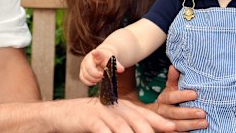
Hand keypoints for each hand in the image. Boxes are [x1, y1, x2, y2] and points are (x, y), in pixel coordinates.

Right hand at [48, 98, 175, 132]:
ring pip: (123, 127)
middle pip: (137, 120)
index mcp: (122, 106)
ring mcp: (102, 112)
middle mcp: (114, 107)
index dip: (160, 121)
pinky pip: (104, 132)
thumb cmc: (90, 119)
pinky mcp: (90, 120)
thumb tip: (145, 130)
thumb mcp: (110, 119)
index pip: (145, 114)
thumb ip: (126, 124)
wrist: (61, 114)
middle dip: (151, 131)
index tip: (174, 128)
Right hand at [80, 49, 124, 85]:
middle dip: (96, 75)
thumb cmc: (107, 58)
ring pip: (84, 75)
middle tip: (102, 75)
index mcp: (97, 54)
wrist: (102, 57)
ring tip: (100, 79)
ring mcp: (84, 65)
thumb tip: (121, 69)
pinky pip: (82, 78)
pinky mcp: (82, 71)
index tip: (95, 52)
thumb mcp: (112, 60)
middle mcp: (88, 58)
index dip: (95, 53)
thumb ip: (117, 65)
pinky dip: (88, 82)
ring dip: (92, 79)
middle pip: (88, 68)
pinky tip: (95, 82)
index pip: (96, 53)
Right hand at [152, 66, 207, 131]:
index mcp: (163, 99)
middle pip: (174, 113)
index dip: (182, 95)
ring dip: (191, 125)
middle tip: (202, 113)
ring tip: (204, 123)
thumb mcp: (169, 89)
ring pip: (177, 125)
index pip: (171, 97)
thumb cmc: (168, 99)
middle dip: (188, 113)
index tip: (195, 94)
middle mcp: (162, 111)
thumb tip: (174, 67)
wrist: (154, 116)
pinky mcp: (168, 131)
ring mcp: (165, 123)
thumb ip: (173, 79)